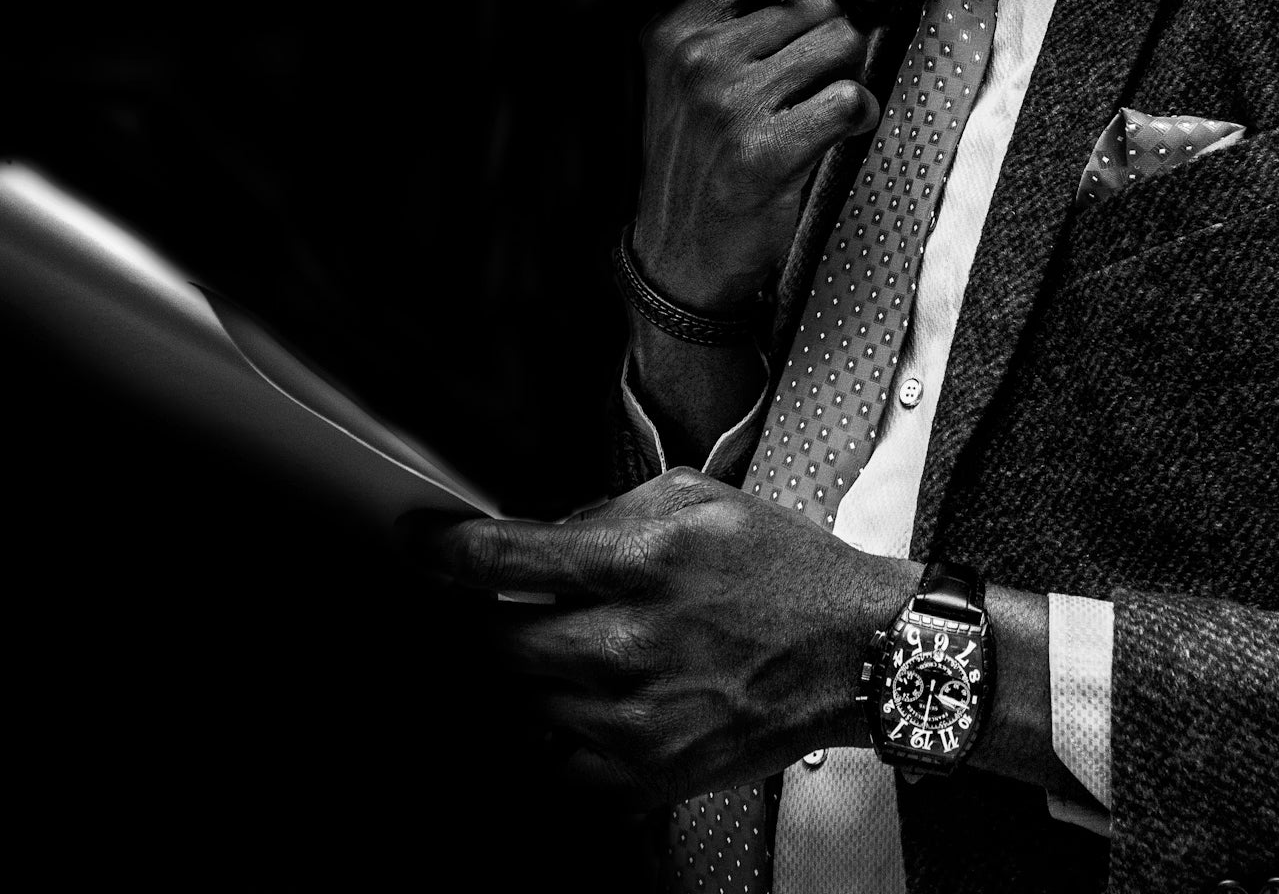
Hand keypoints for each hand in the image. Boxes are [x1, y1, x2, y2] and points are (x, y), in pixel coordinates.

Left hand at [408, 469, 919, 805]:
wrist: (862, 653)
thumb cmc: (788, 576)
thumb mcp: (697, 502)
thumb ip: (606, 510)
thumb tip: (538, 535)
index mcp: (637, 563)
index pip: (496, 559)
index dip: (437, 551)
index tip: (416, 545)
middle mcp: (627, 644)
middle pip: (494, 644)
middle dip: (489, 626)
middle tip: (513, 613)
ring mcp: (634, 719)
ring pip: (519, 707)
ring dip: (529, 683)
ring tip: (574, 661)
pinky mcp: (649, 776)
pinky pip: (555, 772)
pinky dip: (553, 744)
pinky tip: (577, 716)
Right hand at [631, 0, 883, 311]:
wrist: (679, 257)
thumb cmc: (699, 162)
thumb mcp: (693, 78)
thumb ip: (747, 16)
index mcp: (676, 31)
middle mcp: (699, 59)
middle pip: (818, 6)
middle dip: (829, 43)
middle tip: (807, 86)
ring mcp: (730, 102)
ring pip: (840, 46)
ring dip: (844, 80)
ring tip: (814, 114)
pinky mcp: (765, 148)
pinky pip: (848, 100)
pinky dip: (856, 118)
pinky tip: (832, 137)